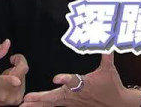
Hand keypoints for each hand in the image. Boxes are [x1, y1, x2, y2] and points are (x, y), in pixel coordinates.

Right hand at [0, 39, 28, 105]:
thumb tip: (7, 42)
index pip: (8, 81)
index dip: (13, 76)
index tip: (15, 76)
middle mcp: (6, 95)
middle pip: (22, 72)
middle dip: (16, 64)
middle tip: (8, 64)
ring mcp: (13, 99)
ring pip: (24, 77)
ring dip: (16, 73)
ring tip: (3, 77)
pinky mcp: (17, 101)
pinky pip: (23, 83)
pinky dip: (17, 80)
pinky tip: (6, 83)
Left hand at [20, 53, 140, 106]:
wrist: (117, 104)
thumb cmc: (112, 85)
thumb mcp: (109, 69)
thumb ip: (106, 55)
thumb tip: (108, 41)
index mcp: (84, 84)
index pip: (73, 81)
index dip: (65, 79)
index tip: (56, 78)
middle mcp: (75, 94)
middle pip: (56, 97)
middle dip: (41, 98)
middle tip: (27, 98)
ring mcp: (72, 102)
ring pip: (52, 104)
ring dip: (38, 104)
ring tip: (23, 105)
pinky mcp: (71, 105)